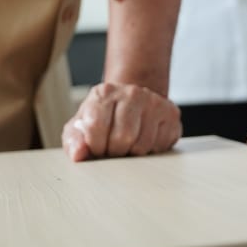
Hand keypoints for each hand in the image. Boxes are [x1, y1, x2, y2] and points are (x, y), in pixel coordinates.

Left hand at [62, 82, 180, 161]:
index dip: (95, 146)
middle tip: (113, 148)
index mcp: (104, 93)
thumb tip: (78, 154)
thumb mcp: (81, 127)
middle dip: (115, 152)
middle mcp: (131, 92)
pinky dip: (150, 151)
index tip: (96, 147)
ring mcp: (154, 101)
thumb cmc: (103, 119)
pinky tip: (144, 140)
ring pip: (142, 145)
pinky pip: (161, 146)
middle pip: (123, 138)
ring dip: (133, 154)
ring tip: (128, 144)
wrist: (131, 105)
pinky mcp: (171, 114)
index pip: (96, 127)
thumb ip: (74, 141)